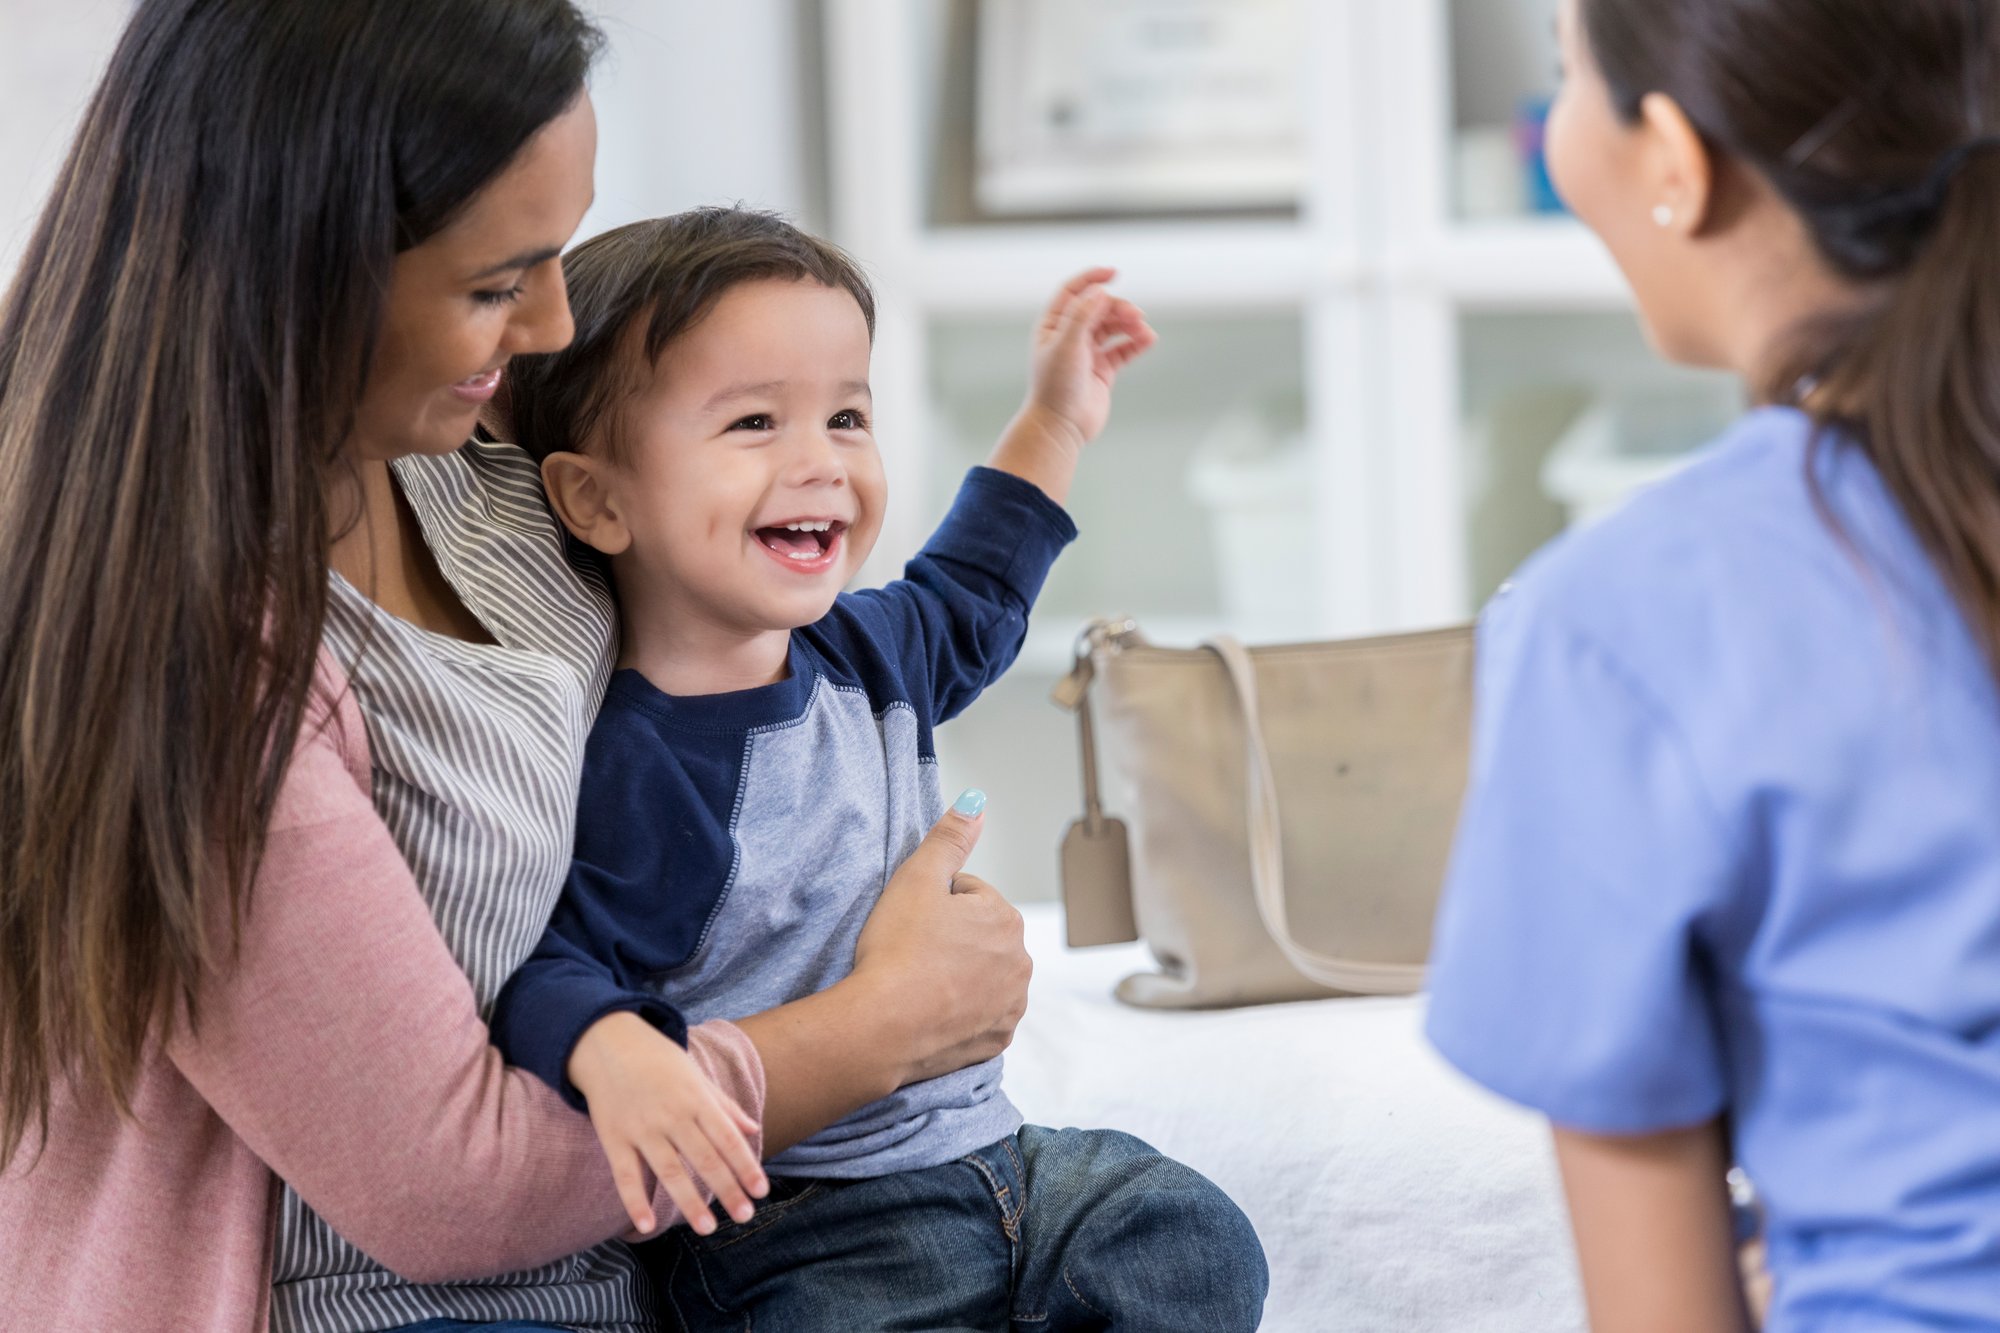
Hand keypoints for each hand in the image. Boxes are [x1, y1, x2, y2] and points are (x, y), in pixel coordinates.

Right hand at [567, 1011, 768, 1235]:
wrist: (607, 1041)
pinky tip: (648, 1226)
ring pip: (670, 1172)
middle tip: (745, 1216)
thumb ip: (724, 1107)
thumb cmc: (659, 1061)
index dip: (746, 1166)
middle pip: (704, 1159)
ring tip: (708, 1229)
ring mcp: (642, 1128)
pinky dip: (635, 1202)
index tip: (762, 1191)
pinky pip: (625, 1175)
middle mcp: (672, 1116)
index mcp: (696, 1100)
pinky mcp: (614, 1138)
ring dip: (690, 1203)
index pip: (728, 1139)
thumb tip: (753, 1129)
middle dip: (727, 1190)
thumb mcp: (696, 1076)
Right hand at [852, 798, 1032, 1085]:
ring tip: (921, 982)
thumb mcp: (917, 878)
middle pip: (979, 937)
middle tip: (912, 952)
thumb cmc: (896, 950)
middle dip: (952, 939)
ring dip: (959, 975)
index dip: (933, 904)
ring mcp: (1011, 1004)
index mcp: (1006, 918)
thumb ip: (949, 838)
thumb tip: (976, 804)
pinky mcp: (996, 1039)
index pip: (968, 896)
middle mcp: (1020, 962)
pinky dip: (961, 1013)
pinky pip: (980, 1016)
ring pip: (982, 976)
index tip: (912, 923)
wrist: (883, 1026)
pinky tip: (933, 1010)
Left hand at [1023, 266, 1156, 451]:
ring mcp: (1087, 352)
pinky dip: (1136, 343)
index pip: (1073, 292)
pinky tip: (1149, 339)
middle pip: (1099, 308)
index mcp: (1053, 325)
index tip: (1114, 273)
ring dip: (1130, 324)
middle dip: (1119, 308)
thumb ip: (1082, 315)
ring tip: (1144, 331)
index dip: (1092, 278)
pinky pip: (1123, 349)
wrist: (1061, 427)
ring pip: (1114, 328)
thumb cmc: (1055, 387)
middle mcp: (1069, 336)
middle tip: (1135, 316)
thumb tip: (1099, 290)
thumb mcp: (1066, 346)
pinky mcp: (1103, 370)